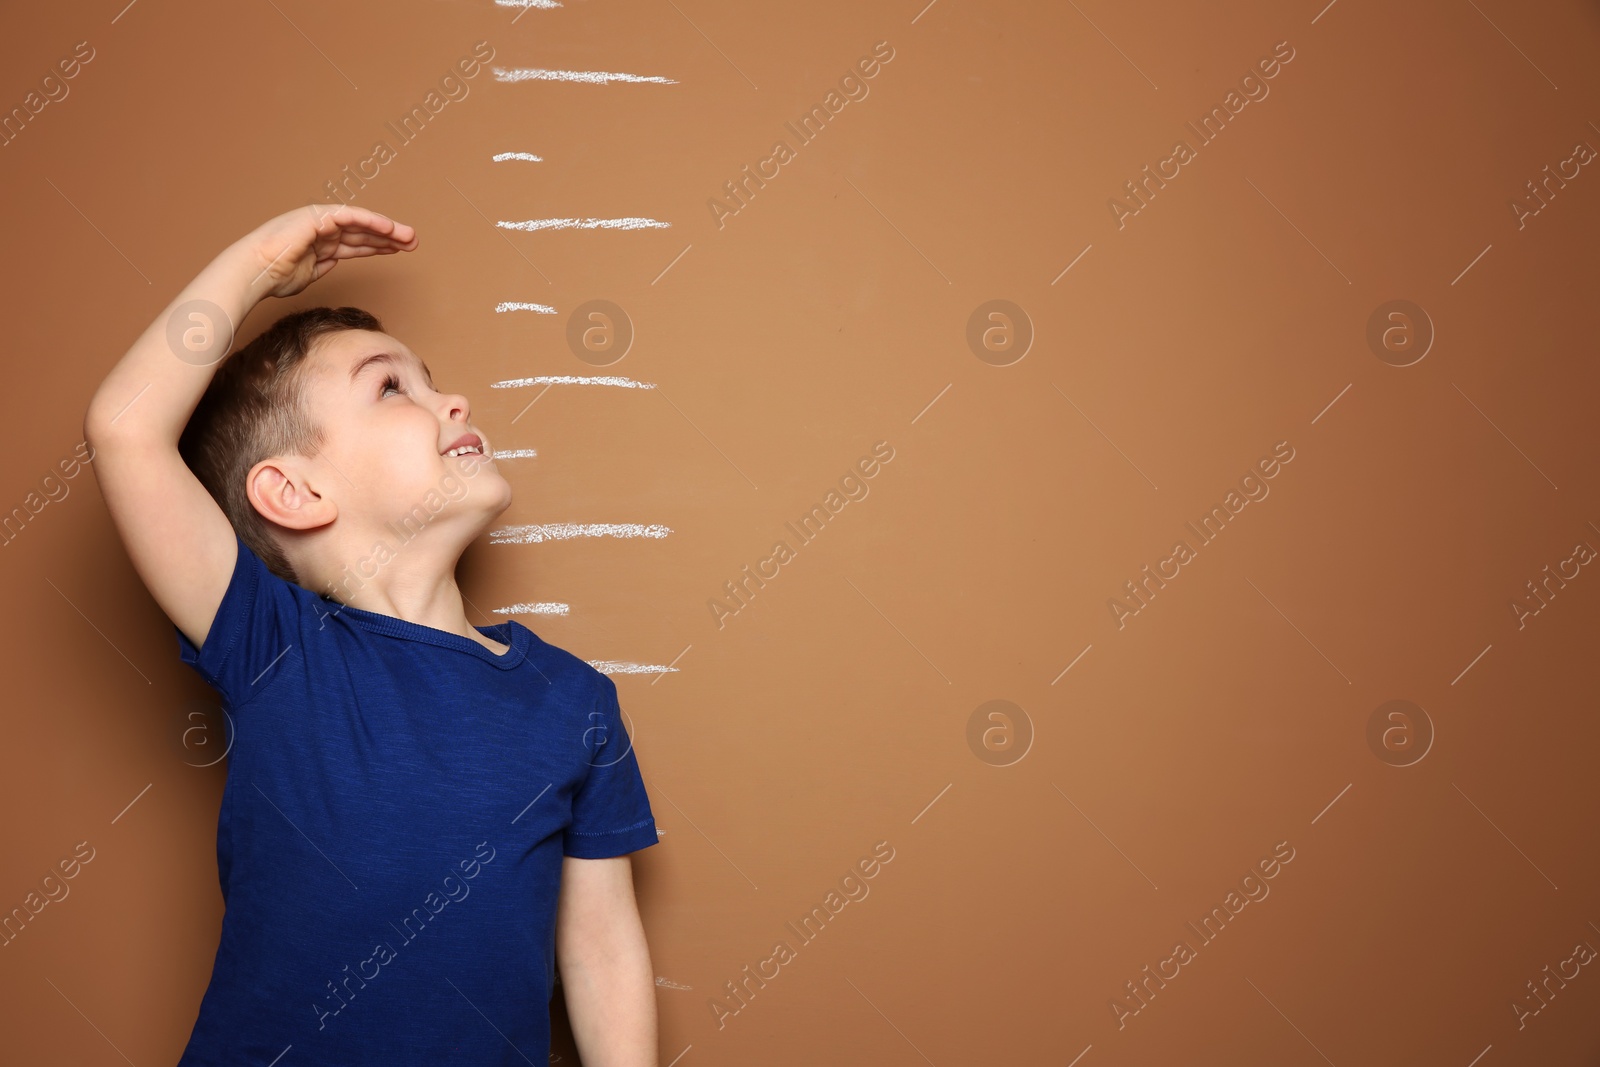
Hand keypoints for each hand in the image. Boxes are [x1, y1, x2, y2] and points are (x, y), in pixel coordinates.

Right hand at [242, 204, 417, 298]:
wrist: (255, 271)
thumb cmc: (275, 276)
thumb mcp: (308, 274)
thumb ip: (323, 265)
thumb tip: (336, 263)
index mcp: (321, 243)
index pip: (356, 243)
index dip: (378, 246)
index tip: (398, 251)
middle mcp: (323, 229)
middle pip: (363, 232)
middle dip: (389, 237)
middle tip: (413, 242)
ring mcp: (320, 222)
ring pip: (361, 224)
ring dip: (386, 230)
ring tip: (409, 237)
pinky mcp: (317, 217)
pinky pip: (350, 217)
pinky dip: (370, 221)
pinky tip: (388, 228)